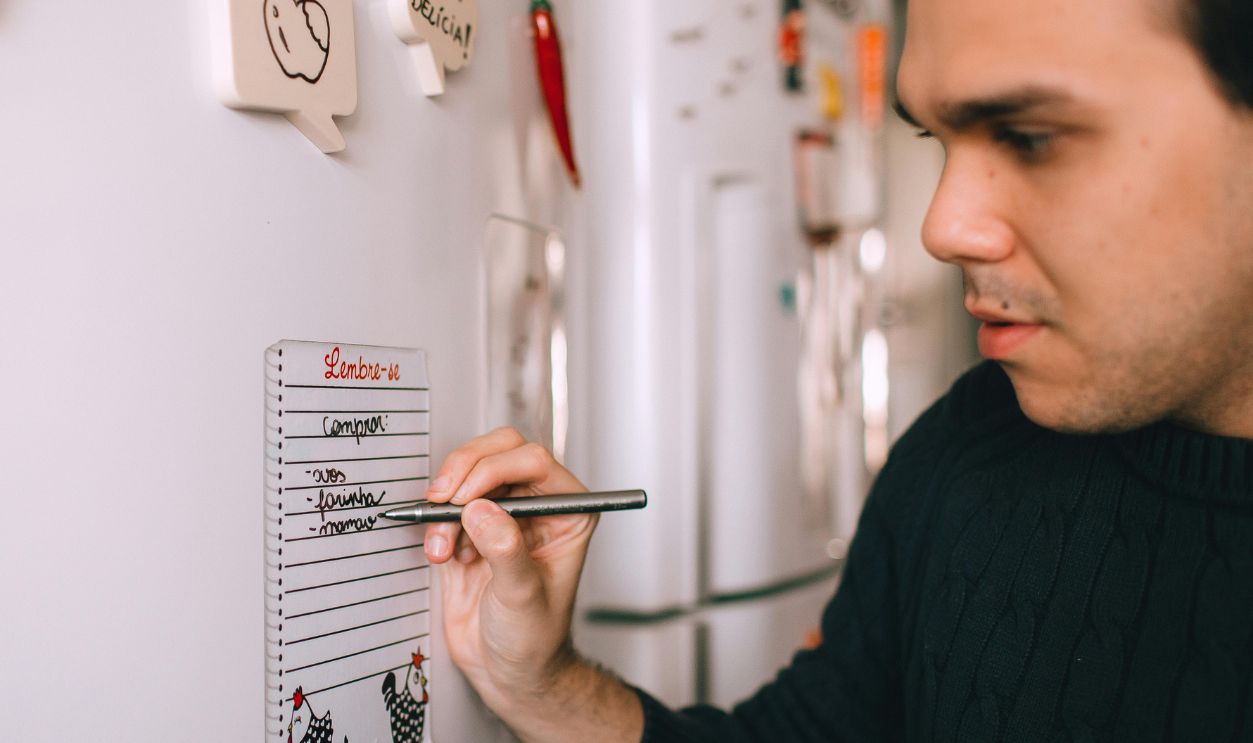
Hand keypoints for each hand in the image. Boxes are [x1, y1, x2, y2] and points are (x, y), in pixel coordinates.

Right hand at [423, 427, 594, 713]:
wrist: (508, 669)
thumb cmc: (535, 639)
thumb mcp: (524, 597)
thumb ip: (506, 552)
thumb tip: (481, 511)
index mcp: (568, 511)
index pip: (534, 462)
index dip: (495, 469)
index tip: (466, 497)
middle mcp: (538, 505)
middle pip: (499, 453)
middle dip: (465, 471)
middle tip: (443, 498)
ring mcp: (503, 513)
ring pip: (469, 474)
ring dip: (446, 505)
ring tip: (442, 546)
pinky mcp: (471, 528)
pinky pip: (447, 505)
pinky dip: (435, 524)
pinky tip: (441, 554)